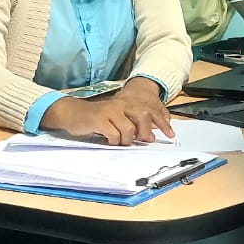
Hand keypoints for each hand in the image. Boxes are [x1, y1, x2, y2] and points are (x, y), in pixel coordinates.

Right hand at [41, 80, 172, 145]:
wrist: (73, 113)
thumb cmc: (97, 118)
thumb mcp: (117, 118)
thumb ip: (132, 123)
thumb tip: (149, 136)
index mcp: (127, 103)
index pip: (150, 111)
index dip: (163, 123)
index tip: (171, 135)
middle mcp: (121, 104)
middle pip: (143, 117)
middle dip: (145, 133)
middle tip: (143, 141)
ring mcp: (110, 111)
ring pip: (129, 129)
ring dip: (126, 140)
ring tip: (119, 141)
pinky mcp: (99, 120)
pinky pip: (114, 134)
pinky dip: (114, 140)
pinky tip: (109, 140)